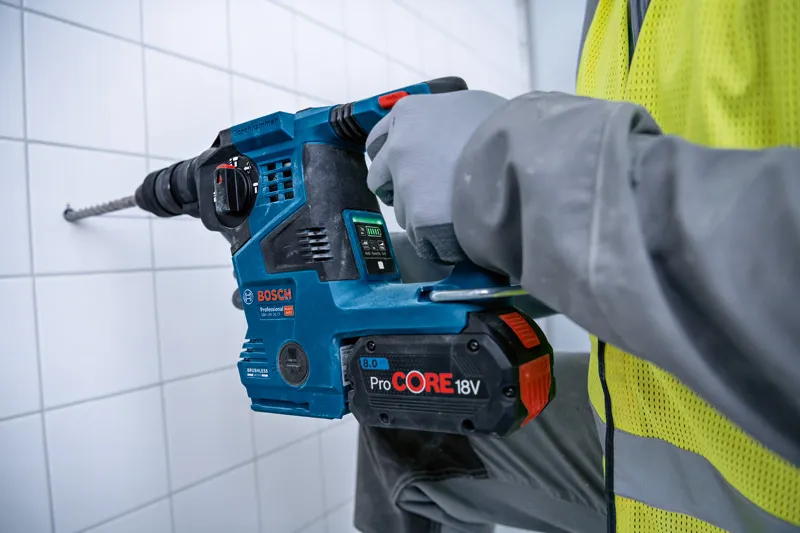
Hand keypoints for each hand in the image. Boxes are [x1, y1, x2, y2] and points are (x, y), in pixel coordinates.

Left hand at [366, 90, 506, 262]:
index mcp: (409, 113)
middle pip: (380, 179)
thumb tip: (439, 131)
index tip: (403, 168)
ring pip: (401, 210)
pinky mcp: (418, 215)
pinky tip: (460, 227)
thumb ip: (443, 118)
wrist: (526, 156)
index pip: (377, 141)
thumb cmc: (508, 127)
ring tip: (455, 209)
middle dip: (398, 188)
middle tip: (428, 193)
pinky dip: (437, 238)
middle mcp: (399, 146)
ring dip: (421, 214)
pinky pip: (421, 236)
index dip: (393, 158)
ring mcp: (405, 182)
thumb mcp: (472, 105)